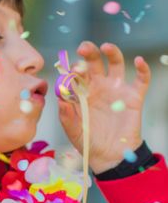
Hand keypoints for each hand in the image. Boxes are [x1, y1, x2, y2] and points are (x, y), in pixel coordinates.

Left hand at [58, 41, 150, 173]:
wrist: (109, 156)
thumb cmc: (87, 141)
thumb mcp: (73, 130)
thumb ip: (66, 115)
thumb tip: (60, 99)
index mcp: (80, 91)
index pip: (75, 74)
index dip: (73, 69)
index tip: (71, 68)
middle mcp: (97, 86)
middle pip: (93, 63)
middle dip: (88, 53)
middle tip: (84, 48)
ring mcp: (116, 89)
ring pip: (115, 64)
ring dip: (112, 53)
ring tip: (106, 47)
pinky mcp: (134, 97)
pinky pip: (141, 80)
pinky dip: (142, 69)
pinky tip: (138, 61)